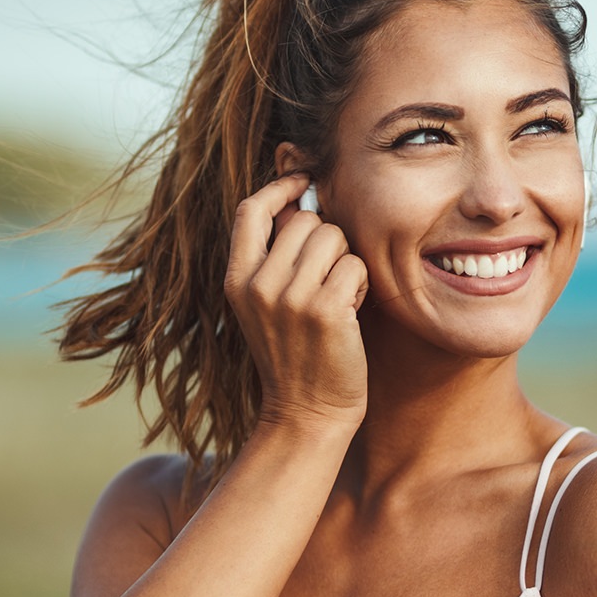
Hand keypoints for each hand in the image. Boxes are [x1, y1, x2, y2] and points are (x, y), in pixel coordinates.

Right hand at [225, 174, 370, 429]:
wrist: (307, 412)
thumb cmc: (296, 353)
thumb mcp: (266, 305)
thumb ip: (275, 257)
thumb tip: (302, 201)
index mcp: (237, 279)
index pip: (252, 210)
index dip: (280, 188)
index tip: (304, 183)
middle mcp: (257, 285)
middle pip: (306, 221)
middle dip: (327, 242)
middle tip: (327, 280)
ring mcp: (290, 297)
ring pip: (333, 238)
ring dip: (345, 263)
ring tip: (337, 297)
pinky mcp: (325, 309)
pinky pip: (354, 265)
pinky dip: (359, 285)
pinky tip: (350, 313)